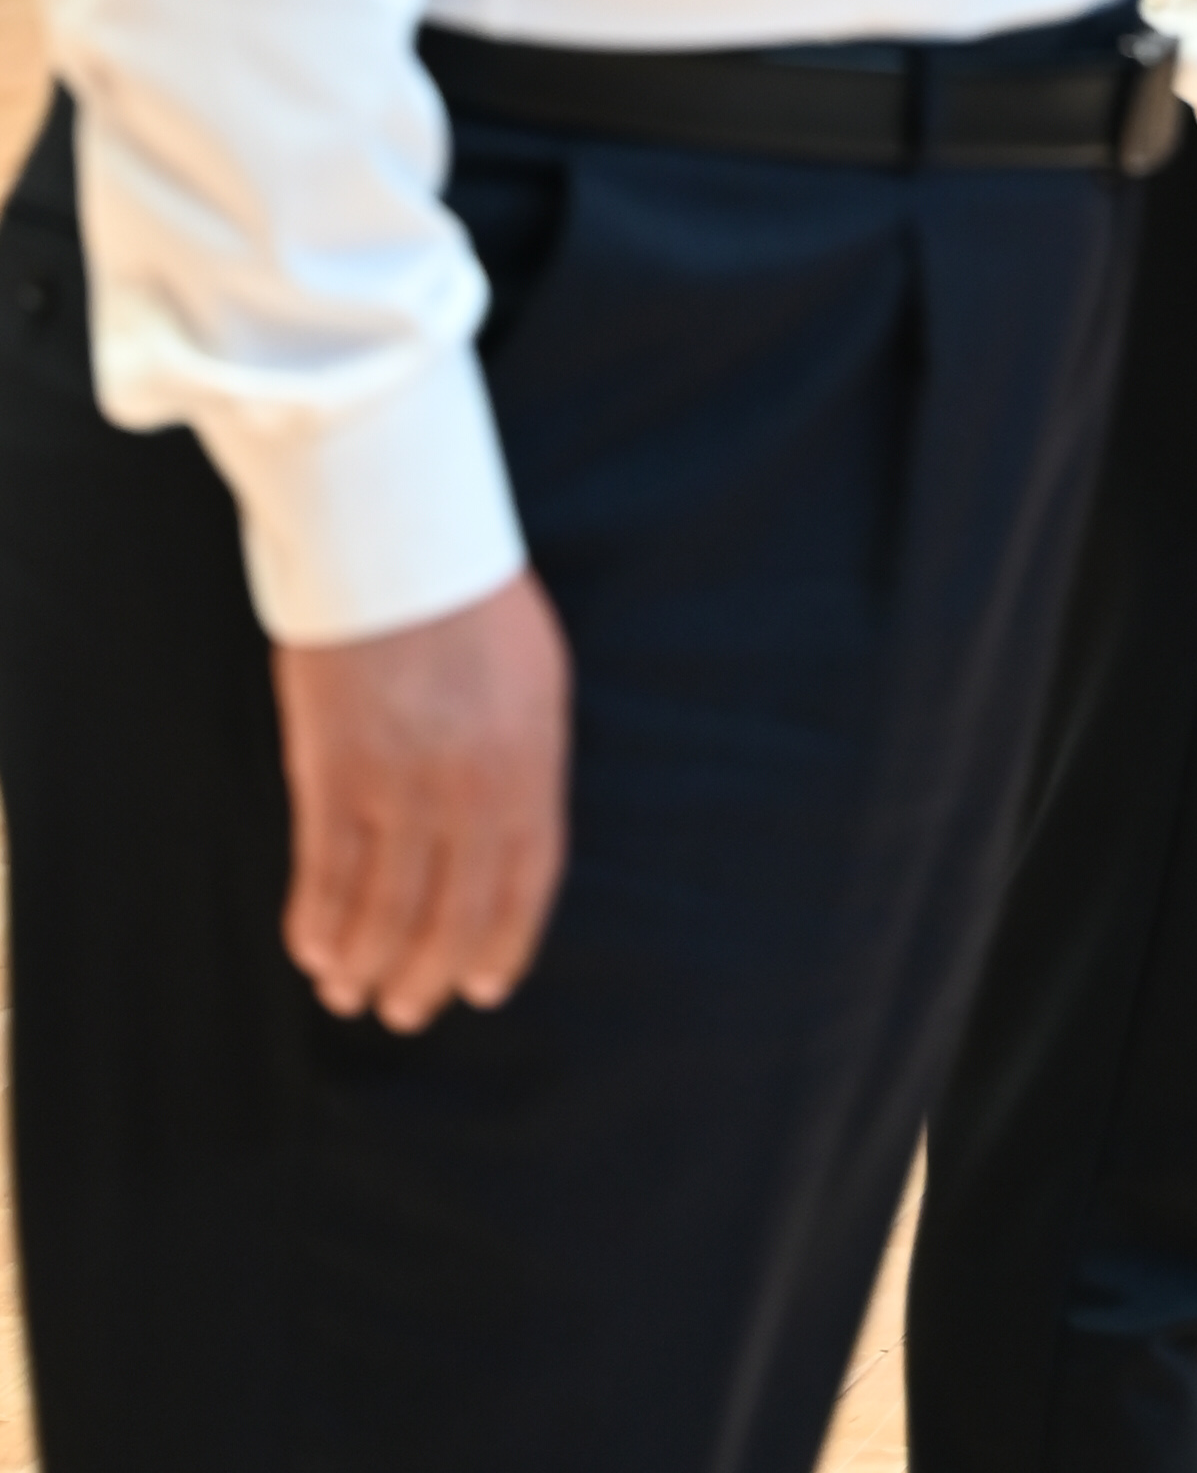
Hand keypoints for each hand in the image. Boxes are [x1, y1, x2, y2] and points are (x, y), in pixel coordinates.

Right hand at [273, 568, 571, 1030]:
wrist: (398, 538)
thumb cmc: (469, 597)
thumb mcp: (532, 676)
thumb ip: (524, 760)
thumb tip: (506, 839)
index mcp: (532, 759)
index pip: (527, 881)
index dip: (503, 944)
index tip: (482, 986)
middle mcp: (473, 787)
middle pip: (453, 913)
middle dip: (426, 974)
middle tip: (405, 1010)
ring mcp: (402, 786)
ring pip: (384, 910)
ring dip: (364, 963)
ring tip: (349, 993)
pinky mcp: (334, 774)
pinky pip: (326, 875)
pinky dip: (317, 923)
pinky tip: (310, 949)